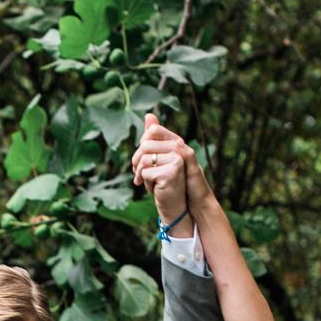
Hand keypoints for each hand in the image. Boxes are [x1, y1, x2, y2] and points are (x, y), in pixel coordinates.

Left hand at [130, 114, 213, 230]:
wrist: (184, 205)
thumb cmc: (171, 181)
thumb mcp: (162, 159)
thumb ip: (155, 139)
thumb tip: (148, 115)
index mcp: (175, 142)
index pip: (152, 131)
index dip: (141, 146)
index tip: (140, 161)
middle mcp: (178, 147)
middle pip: (144, 146)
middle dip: (136, 163)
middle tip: (137, 176)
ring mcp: (177, 159)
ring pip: (144, 160)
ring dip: (140, 176)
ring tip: (147, 184)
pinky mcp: (172, 173)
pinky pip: (146, 173)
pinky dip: (146, 185)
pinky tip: (154, 191)